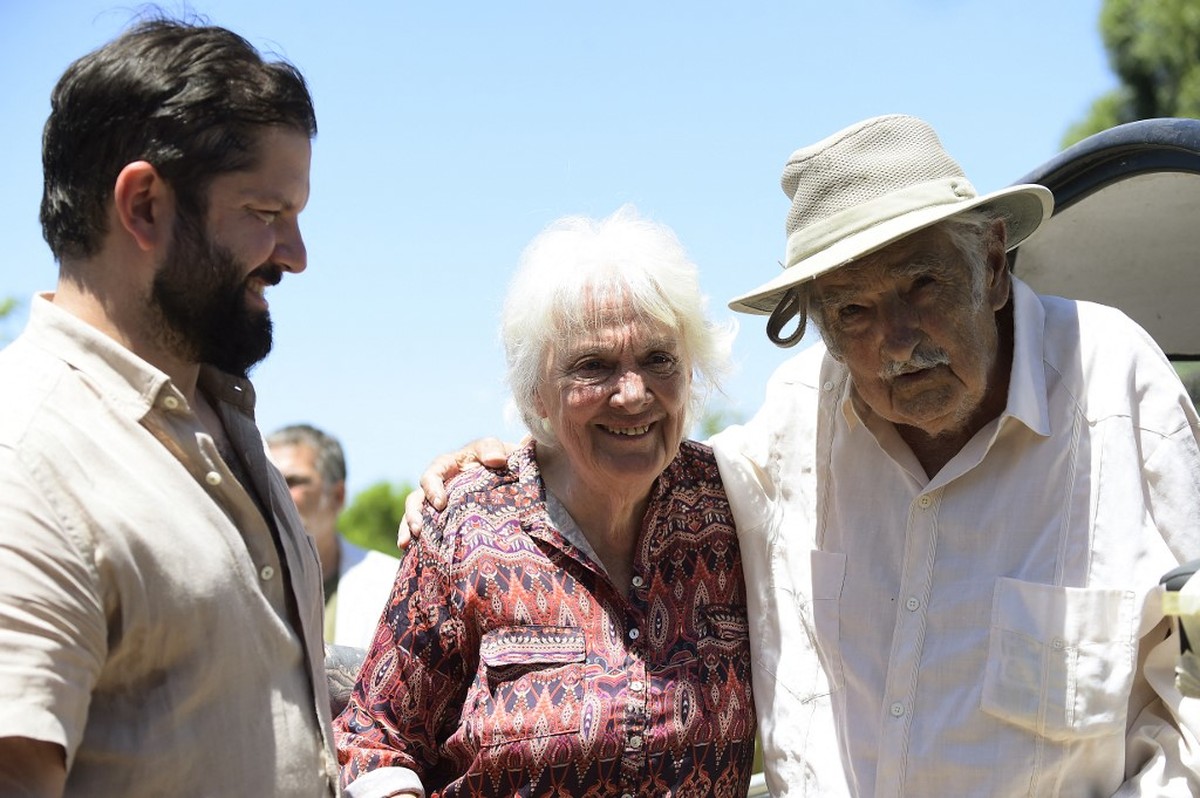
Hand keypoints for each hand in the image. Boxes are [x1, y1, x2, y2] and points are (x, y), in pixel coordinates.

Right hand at [396, 438, 514, 548]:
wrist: (503, 474)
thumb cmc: (494, 457)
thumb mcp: (493, 448)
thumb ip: (492, 449)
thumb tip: (496, 460)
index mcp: (444, 467)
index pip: (431, 476)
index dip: (432, 489)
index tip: (440, 504)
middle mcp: (435, 487)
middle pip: (416, 500)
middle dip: (413, 515)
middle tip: (416, 530)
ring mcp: (436, 506)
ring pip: (416, 518)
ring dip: (407, 530)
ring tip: (404, 545)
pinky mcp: (442, 521)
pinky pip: (427, 532)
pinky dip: (420, 543)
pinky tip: (417, 556)